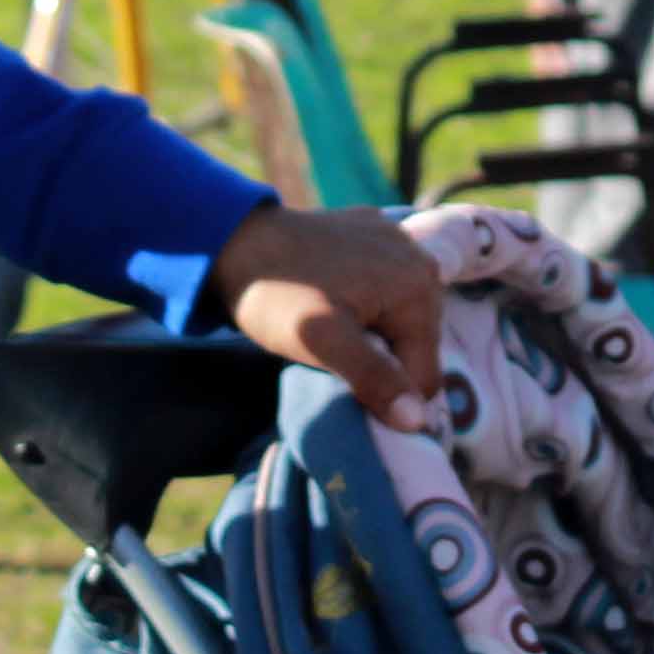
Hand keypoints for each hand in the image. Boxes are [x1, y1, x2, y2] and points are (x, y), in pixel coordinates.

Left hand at [209, 201, 446, 433]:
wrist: (231, 240)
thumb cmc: (276, 295)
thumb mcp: (321, 343)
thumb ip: (373, 378)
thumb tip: (418, 422)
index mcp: (419, 287)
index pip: (422, 376)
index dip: (384, 394)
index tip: (340, 378)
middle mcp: (421, 260)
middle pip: (415, 347)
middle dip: (379, 361)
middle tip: (330, 348)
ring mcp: (398, 240)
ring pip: (399, 321)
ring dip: (370, 334)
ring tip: (328, 322)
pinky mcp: (374, 232)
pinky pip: (384, 287)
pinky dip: (363, 300)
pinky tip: (329, 294)